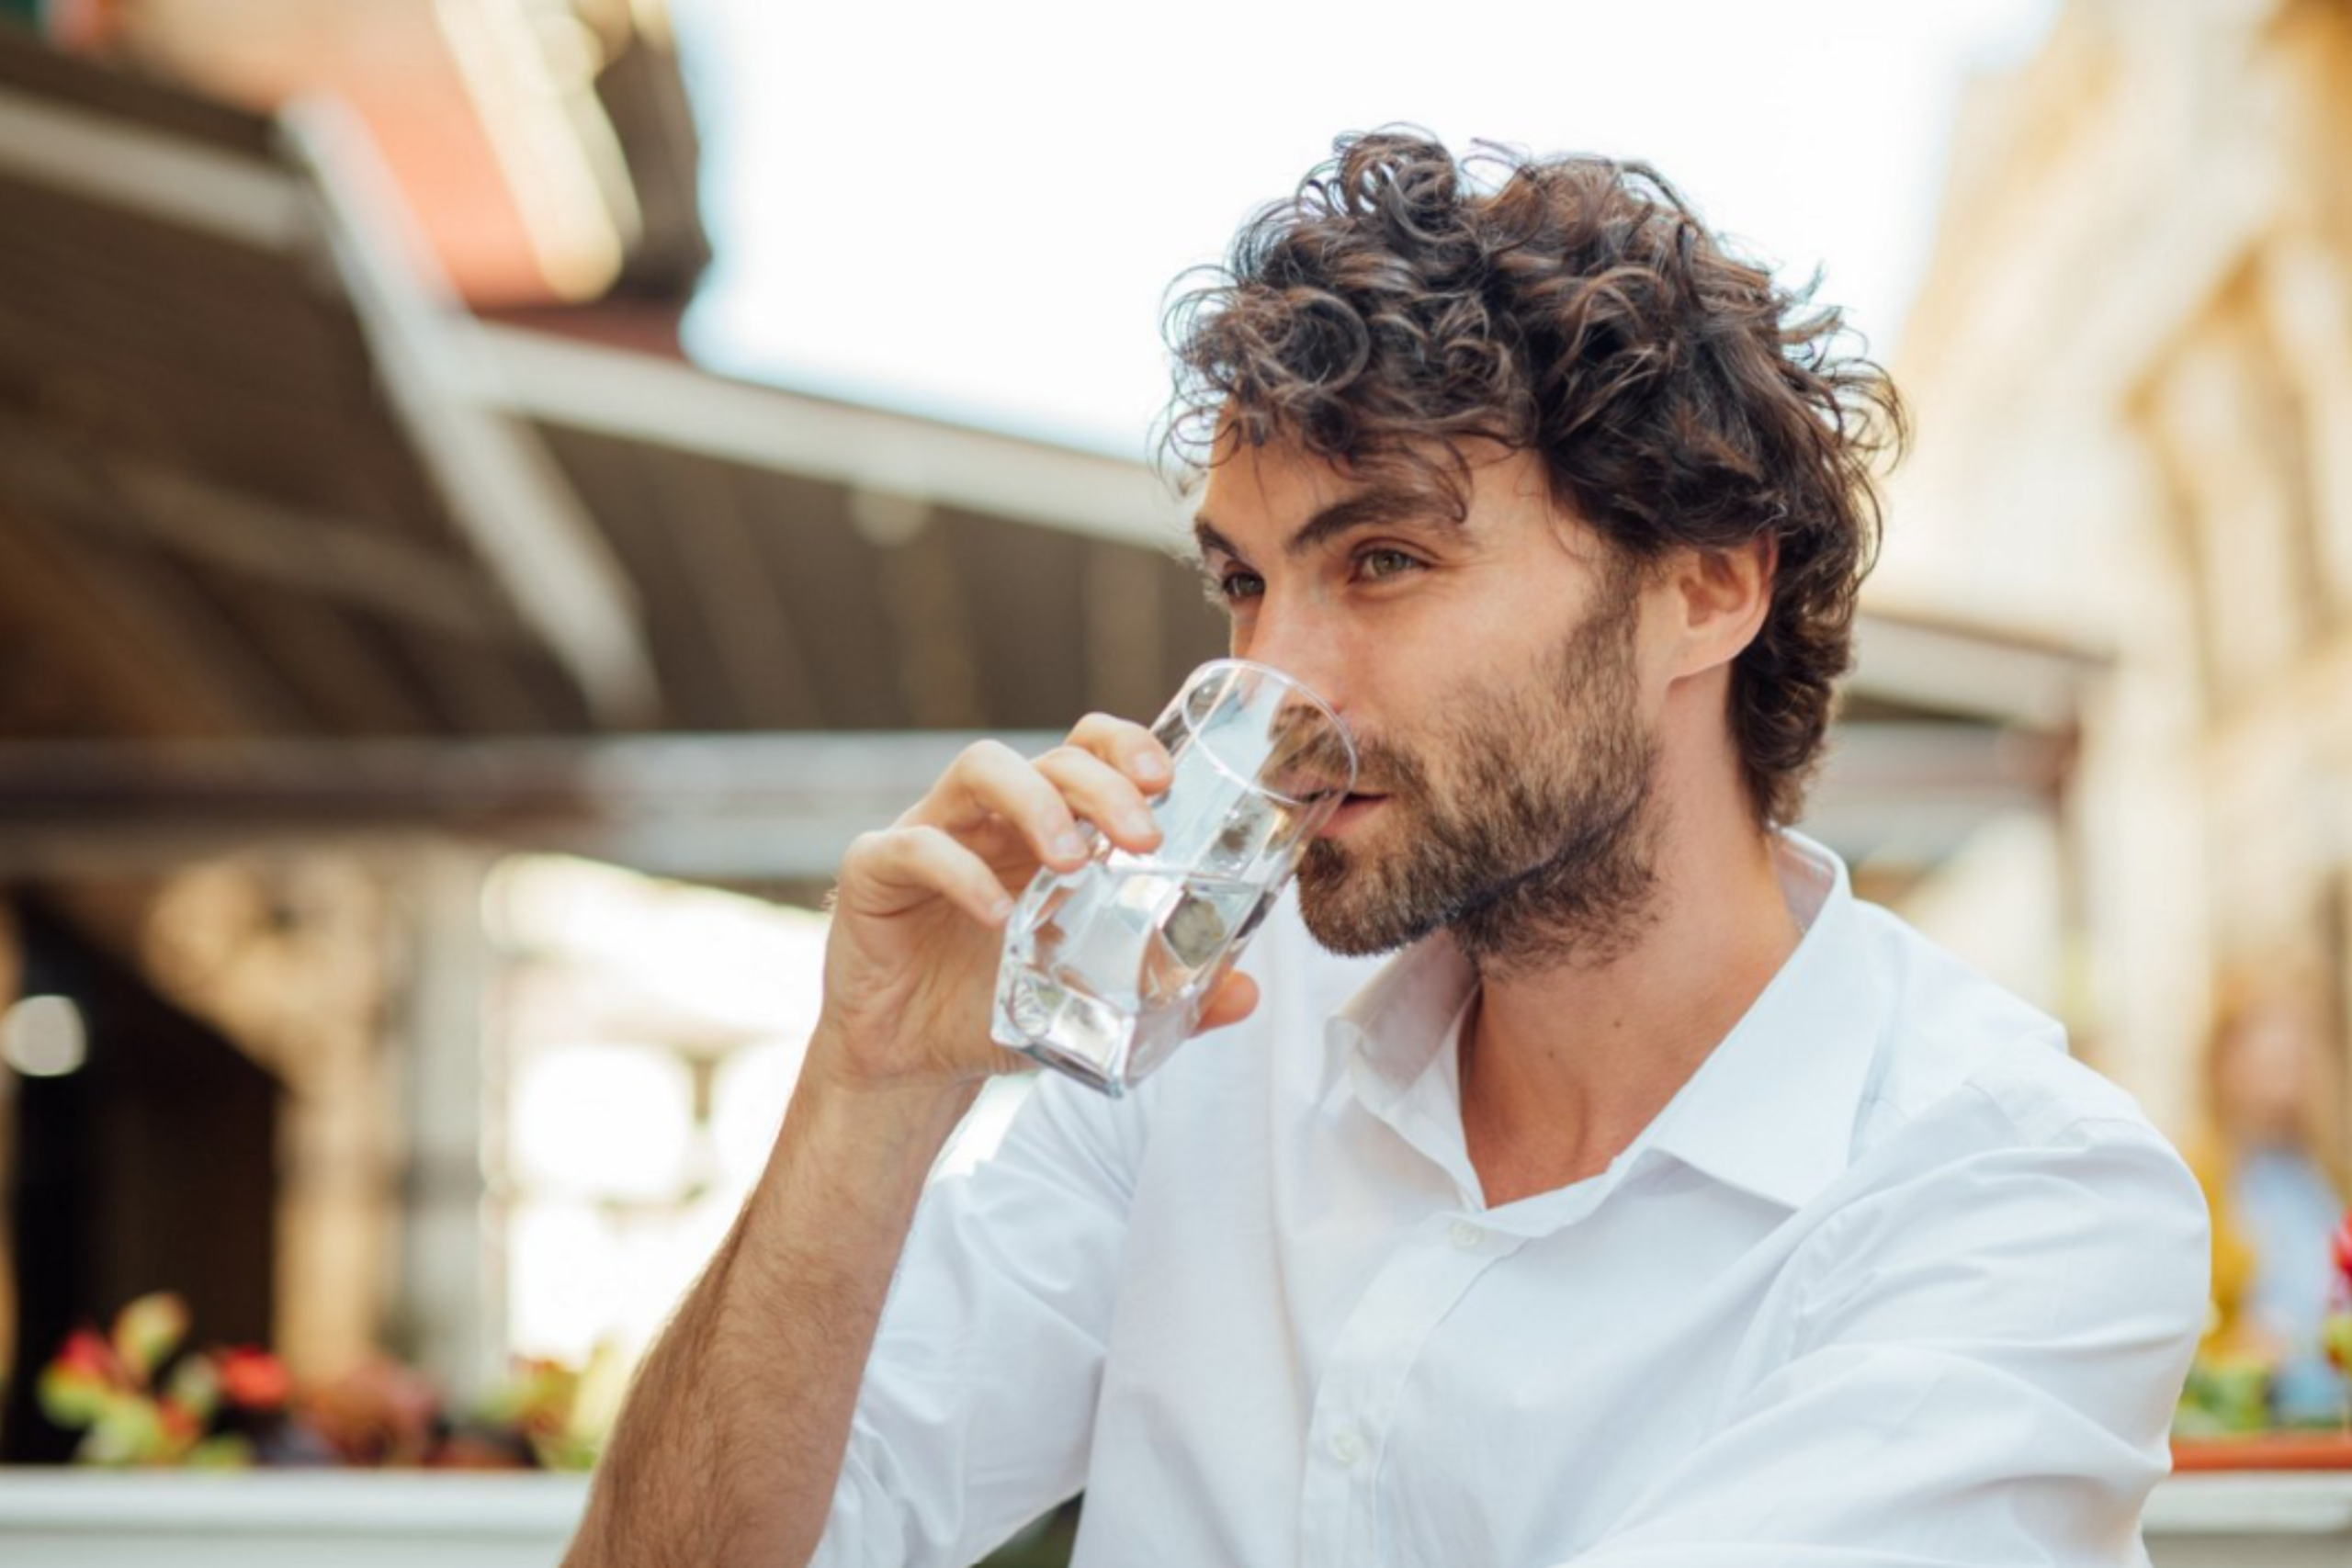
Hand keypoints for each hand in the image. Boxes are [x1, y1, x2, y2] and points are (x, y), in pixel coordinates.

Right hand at [807, 714, 1261, 1097]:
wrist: (909, 1064)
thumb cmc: (996, 1009)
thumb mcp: (1092, 1005)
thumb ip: (1167, 996)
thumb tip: (1246, 995)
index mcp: (1044, 829)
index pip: (1087, 749)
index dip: (1126, 746)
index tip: (1167, 783)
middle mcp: (991, 818)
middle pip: (1049, 755)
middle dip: (1103, 783)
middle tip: (1143, 836)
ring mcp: (931, 833)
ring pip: (981, 768)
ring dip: (1037, 804)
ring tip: (1072, 864)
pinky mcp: (875, 870)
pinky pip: (915, 846)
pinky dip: (959, 872)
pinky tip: (994, 915)